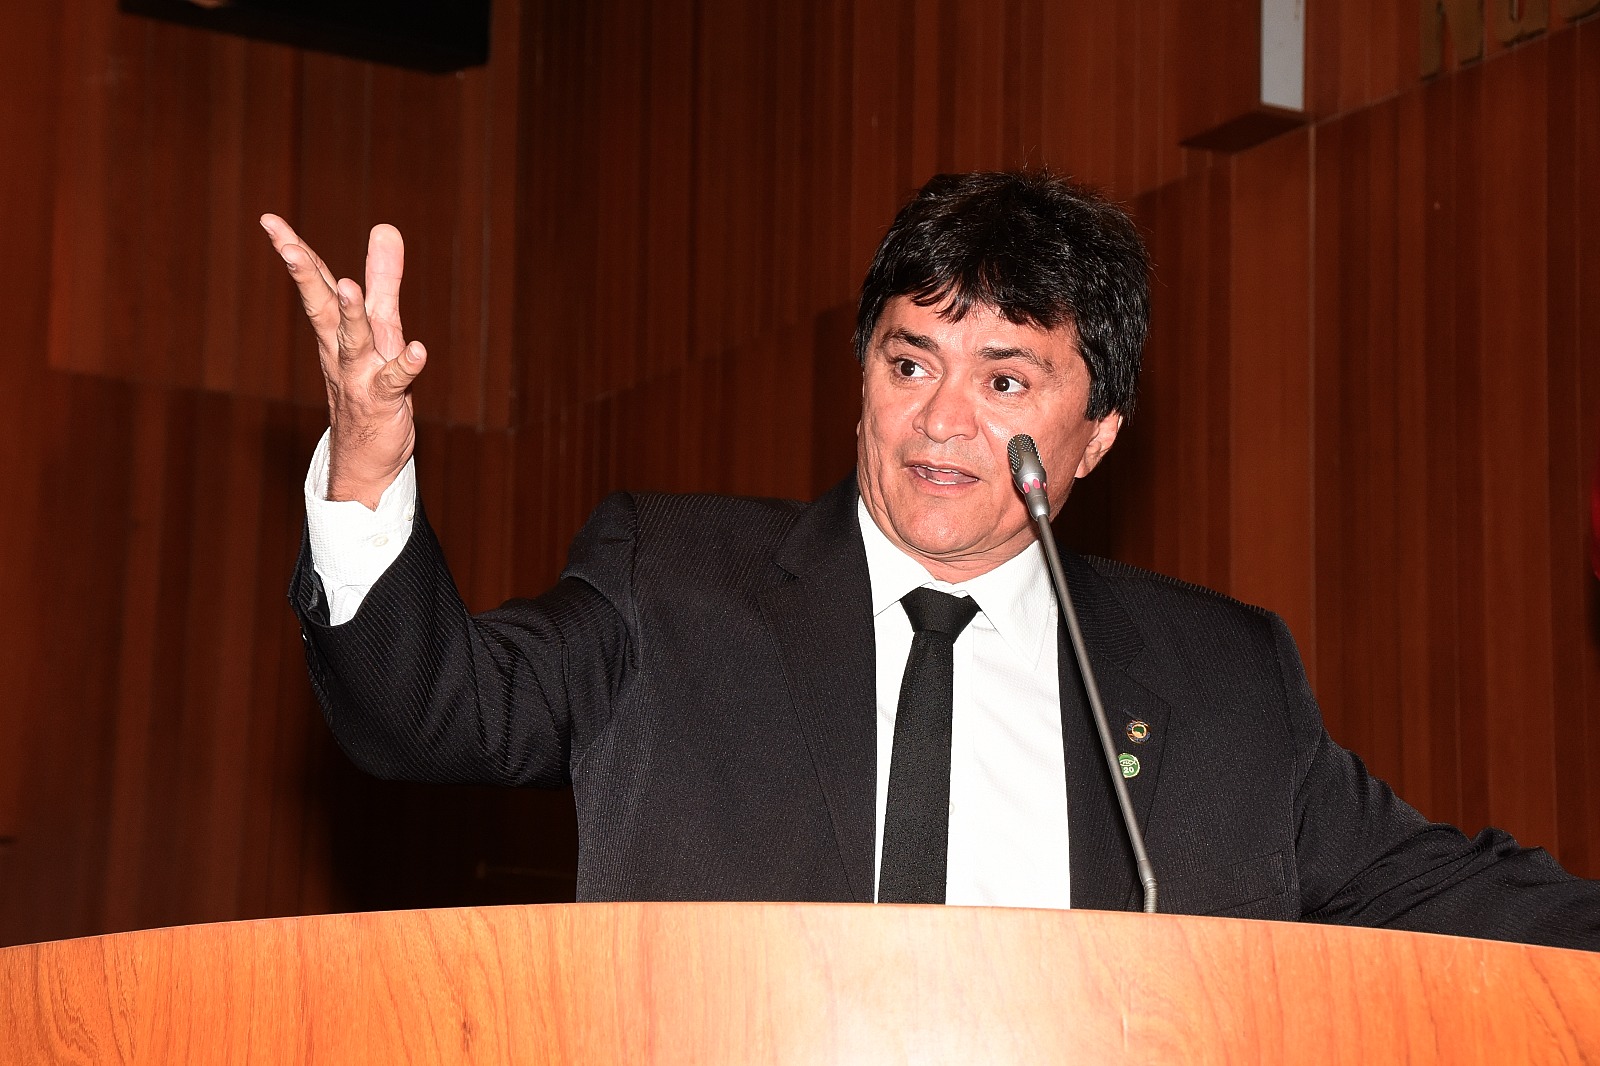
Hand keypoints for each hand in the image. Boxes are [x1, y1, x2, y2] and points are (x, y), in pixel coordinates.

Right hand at [261, 214, 425, 508]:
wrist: (365, 454)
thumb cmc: (370, 381)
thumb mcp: (381, 324)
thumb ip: (384, 277)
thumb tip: (386, 226)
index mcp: (336, 327)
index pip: (316, 282)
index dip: (294, 250)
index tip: (268, 220)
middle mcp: (341, 348)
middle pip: (322, 307)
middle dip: (305, 277)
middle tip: (286, 248)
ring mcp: (359, 375)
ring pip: (353, 342)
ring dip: (352, 316)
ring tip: (351, 290)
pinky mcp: (383, 401)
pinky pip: (394, 382)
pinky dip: (406, 367)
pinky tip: (419, 351)